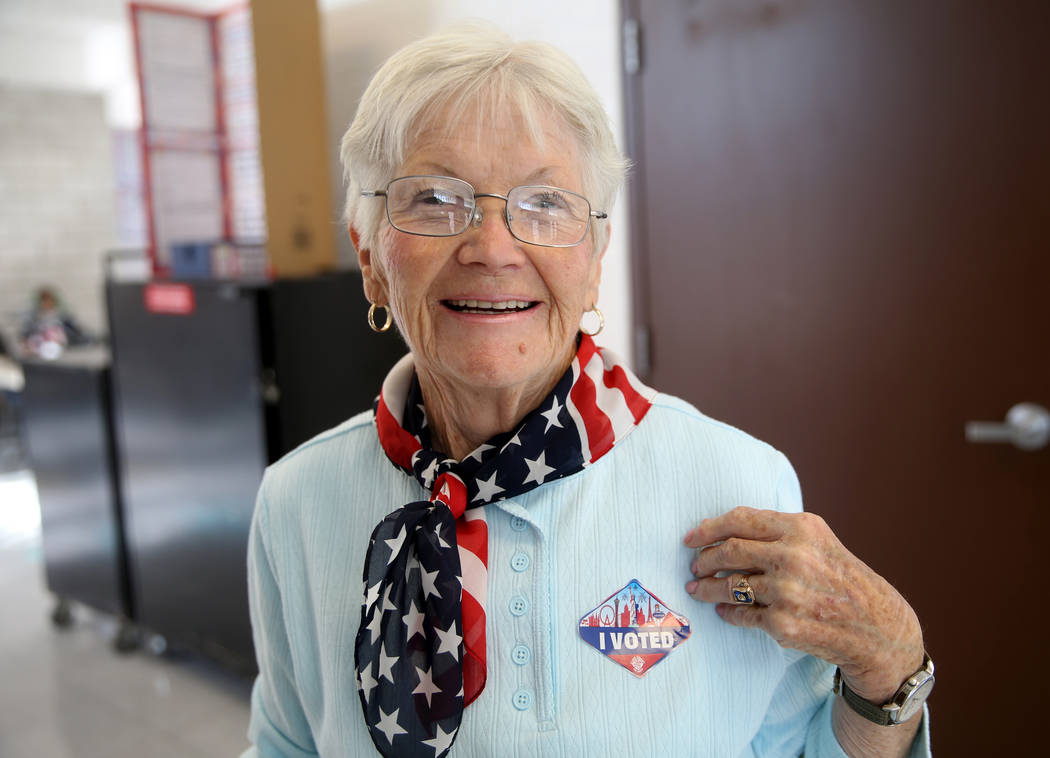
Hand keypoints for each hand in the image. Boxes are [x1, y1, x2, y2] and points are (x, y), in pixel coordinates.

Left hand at [684, 506, 923, 702]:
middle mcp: (793, 556)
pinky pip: (740, 615)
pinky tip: (723, 611)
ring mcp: (787, 592)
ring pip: (729, 586)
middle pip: (728, 551)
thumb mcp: (816, 540)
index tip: (691, 537)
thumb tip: (724, 529)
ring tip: (697, 589)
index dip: (709, 528)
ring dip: (707, 588)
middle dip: (703, 560)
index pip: (740, 520)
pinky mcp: (783, 623)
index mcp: (800, 528)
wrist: (875, 626)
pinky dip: (726, 613)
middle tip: (693, 566)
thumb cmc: (840, 577)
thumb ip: (776, 530)